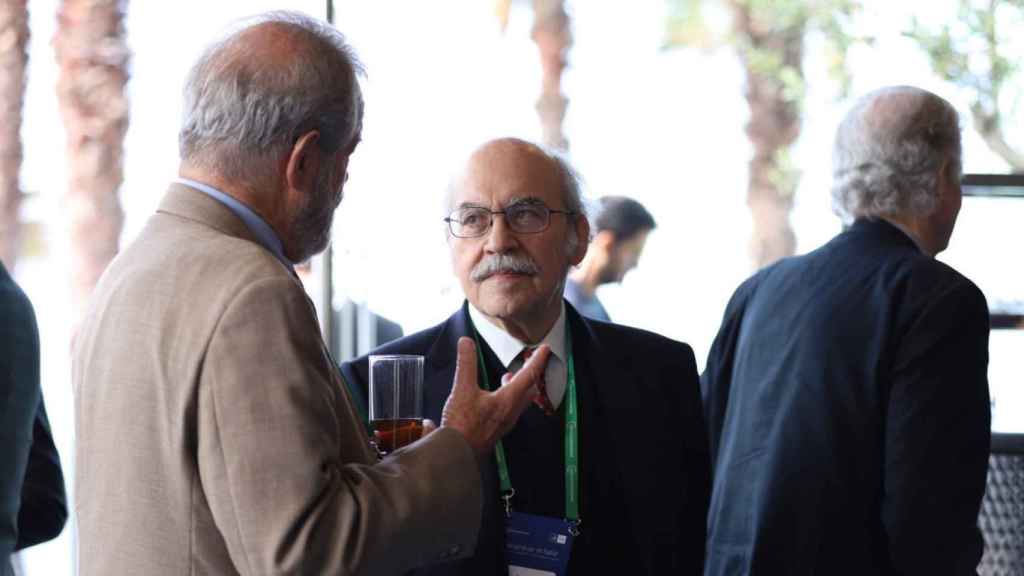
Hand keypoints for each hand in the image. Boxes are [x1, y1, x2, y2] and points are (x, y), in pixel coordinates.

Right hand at [441, 337, 549, 455]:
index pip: (529, 375)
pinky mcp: (496, 429)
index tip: (545, 349)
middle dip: (531, 374)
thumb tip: (467, 343)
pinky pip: (509, 410)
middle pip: (529, 389)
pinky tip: (493, 398)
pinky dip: (507, 398)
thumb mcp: (462, 389)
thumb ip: (466, 364)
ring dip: (518, 387)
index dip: (537, 360)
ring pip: (519, 401)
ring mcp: (504, 422)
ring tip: (508, 378)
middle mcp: (510, 411)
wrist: (457, 454)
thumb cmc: (463, 427)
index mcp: (508, 399)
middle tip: (530, 363)